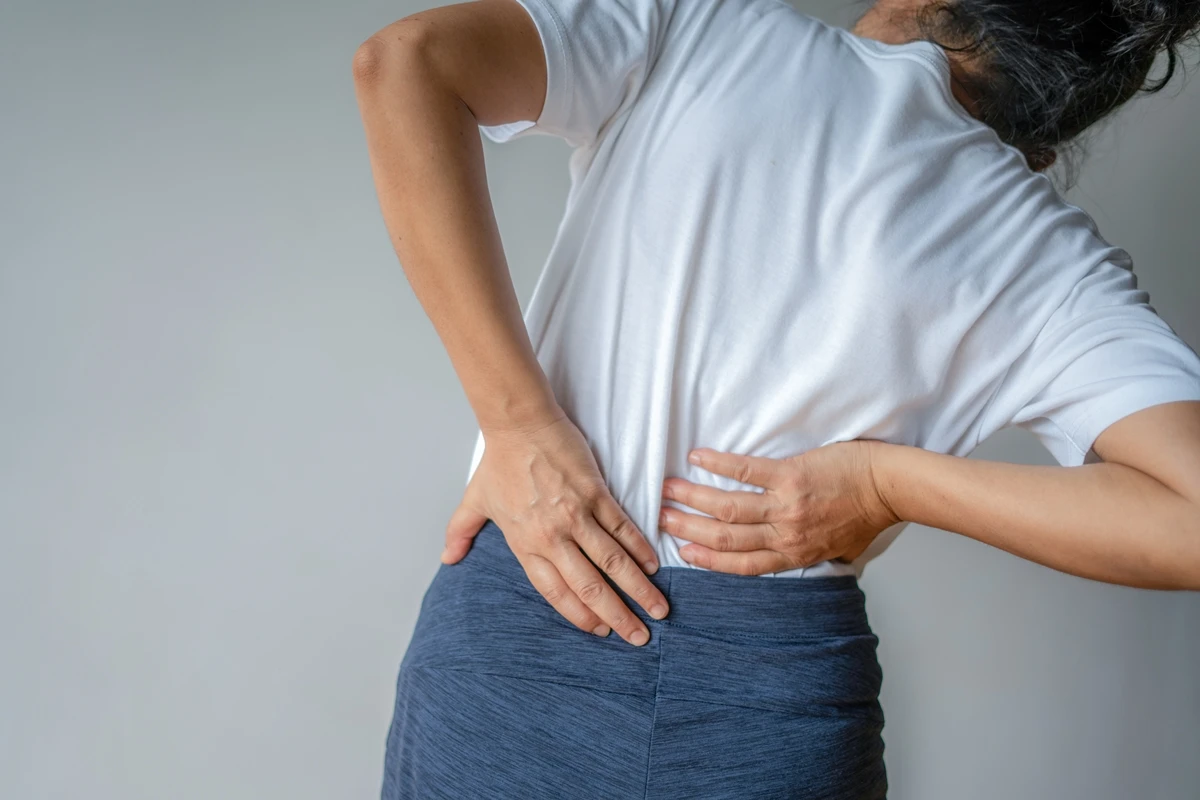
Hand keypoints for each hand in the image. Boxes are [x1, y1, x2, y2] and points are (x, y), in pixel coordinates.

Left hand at [443, 409, 668, 645]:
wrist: (519, 423)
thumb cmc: (499, 460)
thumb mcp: (475, 500)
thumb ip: (460, 532)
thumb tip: (447, 558)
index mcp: (525, 544)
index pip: (556, 592)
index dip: (580, 615)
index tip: (600, 632)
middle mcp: (552, 536)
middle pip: (589, 586)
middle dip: (617, 616)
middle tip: (638, 637)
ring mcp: (576, 515)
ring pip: (612, 562)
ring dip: (637, 589)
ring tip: (658, 610)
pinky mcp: (595, 493)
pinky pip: (622, 528)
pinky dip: (639, 549)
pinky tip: (652, 567)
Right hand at [658, 440, 900, 574]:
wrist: (890, 486)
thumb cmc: (867, 515)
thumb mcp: (838, 551)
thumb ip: (809, 555)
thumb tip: (792, 558)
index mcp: (794, 553)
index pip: (742, 564)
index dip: (708, 560)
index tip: (682, 552)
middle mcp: (786, 534)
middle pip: (725, 536)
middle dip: (689, 528)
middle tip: (661, 519)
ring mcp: (786, 505)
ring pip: (727, 507)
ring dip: (694, 498)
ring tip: (668, 490)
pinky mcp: (790, 475)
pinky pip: (746, 471)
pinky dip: (718, 465)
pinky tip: (698, 458)